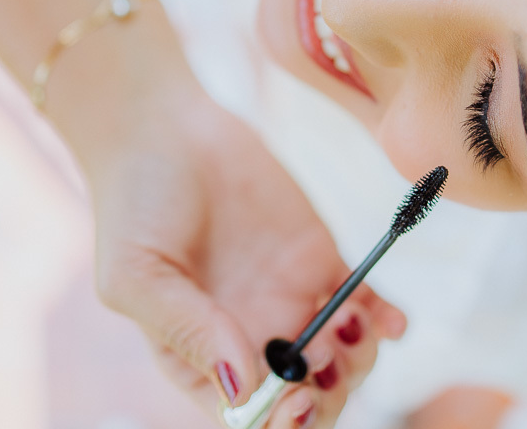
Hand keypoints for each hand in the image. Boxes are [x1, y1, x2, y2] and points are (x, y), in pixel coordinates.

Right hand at [88, 87, 406, 427]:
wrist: (166, 127)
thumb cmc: (134, 204)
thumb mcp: (137, 274)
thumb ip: (187, 329)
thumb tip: (241, 385)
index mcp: (200, 357)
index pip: (248, 417)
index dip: (281, 423)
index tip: (298, 398)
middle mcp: (249, 338)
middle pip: (305, 398)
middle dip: (329, 394)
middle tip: (327, 358)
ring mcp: (289, 300)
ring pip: (342, 359)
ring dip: (359, 358)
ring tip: (348, 321)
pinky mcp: (319, 258)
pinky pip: (365, 301)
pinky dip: (386, 318)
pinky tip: (392, 318)